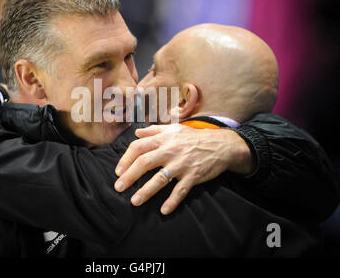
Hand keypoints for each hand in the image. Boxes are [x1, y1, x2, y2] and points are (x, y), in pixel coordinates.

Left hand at [114, 124, 253, 214]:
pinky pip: (181, 190)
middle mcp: (171, 150)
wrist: (221, 145)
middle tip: (118, 187)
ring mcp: (182, 163)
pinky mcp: (194, 175)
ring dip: (146, 191)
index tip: (118, 171)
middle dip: (129, 176)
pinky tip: (164, 210)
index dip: (126, 158)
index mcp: (163, 139)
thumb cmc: (193, 137)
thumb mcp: (174, 129)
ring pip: (160, 178)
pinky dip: (172, 201)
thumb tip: (136, 133)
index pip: (139, 146)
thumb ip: (153, 130)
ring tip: (134, 201)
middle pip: (145, 162)